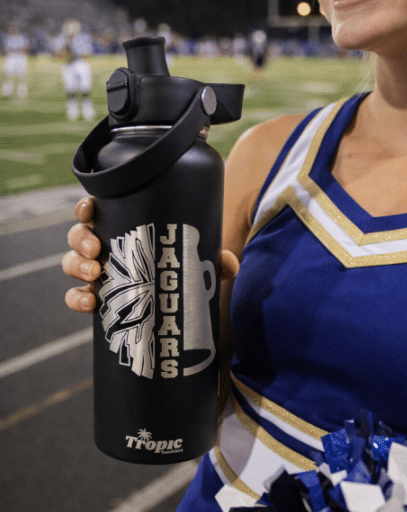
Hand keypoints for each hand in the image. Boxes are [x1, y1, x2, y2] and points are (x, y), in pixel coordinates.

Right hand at [63, 197, 240, 313]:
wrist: (172, 298)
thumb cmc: (179, 264)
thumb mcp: (195, 258)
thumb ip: (213, 259)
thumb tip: (229, 265)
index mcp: (121, 226)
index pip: (96, 210)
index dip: (86, 208)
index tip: (91, 209)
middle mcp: (104, 246)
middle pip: (79, 235)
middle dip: (81, 240)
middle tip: (96, 249)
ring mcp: (96, 271)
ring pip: (73, 263)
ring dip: (77, 266)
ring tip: (93, 274)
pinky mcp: (95, 295)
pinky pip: (75, 297)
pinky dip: (76, 300)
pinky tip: (90, 304)